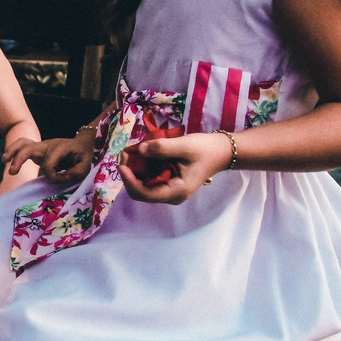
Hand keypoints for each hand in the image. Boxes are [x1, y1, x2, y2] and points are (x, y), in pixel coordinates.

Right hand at [3, 131, 93, 184]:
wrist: (82, 145)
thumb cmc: (84, 156)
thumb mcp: (87, 165)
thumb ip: (76, 173)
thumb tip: (62, 178)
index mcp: (60, 147)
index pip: (49, 164)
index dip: (53, 176)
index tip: (62, 180)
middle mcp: (48, 145)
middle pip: (30, 148)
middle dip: (19, 159)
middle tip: (12, 172)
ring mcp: (42, 146)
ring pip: (23, 143)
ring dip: (12, 151)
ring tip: (4, 161)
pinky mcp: (38, 150)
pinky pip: (23, 146)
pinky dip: (14, 150)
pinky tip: (7, 159)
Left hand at [117, 132, 232, 204]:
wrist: (219, 152)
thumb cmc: (204, 150)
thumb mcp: (183, 146)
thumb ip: (161, 148)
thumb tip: (139, 150)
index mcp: (176, 191)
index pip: (145, 194)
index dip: (129, 181)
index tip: (121, 164)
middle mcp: (170, 195)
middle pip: (140, 191)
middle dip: (130, 173)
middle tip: (126, 152)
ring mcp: (167, 189)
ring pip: (142, 184)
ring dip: (134, 169)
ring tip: (131, 150)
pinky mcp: (166, 182)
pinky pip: (148, 177)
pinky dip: (141, 167)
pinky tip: (141, 153)